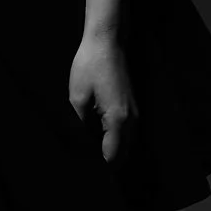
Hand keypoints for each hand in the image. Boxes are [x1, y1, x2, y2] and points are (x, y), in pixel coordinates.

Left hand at [68, 33, 138, 164]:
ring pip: (124, 144)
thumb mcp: (76, 99)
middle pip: (121, 155)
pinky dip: (112, 139)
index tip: (83, 169)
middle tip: (83, 161)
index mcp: (118, 120)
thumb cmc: (90, 66)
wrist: (107, 41)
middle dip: (103, 161)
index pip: (111, 158)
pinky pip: (124, 133)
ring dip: (108, 150)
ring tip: (86, 148)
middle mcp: (132, 120)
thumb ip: (78, 128)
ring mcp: (134, 114)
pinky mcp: (131, 108)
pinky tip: (94, 134)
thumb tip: (78, 149)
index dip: (97, 166)